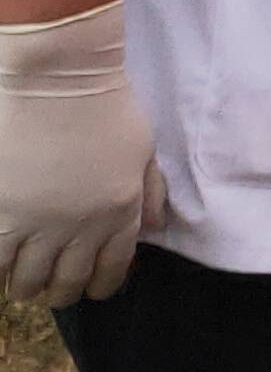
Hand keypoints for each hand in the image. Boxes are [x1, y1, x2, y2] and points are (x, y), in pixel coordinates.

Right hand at [0, 0, 162, 303]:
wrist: (58, 79)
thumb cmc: (106, 106)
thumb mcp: (143, 148)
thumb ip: (150, 191)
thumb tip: (154, 227)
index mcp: (121, 211)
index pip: (113, 269)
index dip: (102, 286)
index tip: (93, 290)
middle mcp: (81, 226)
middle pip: (67, 282)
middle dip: (62, 292)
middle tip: (53, 289)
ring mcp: (38, 222)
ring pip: (27, 280)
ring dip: (27, 285)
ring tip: (24, 281)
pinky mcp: (1, 214)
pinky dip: (0, 269)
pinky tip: (3, 264)